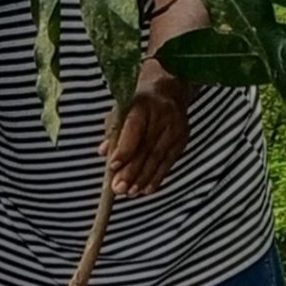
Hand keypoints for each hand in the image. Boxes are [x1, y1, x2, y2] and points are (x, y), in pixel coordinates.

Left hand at [107, 78, 188, 194]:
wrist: (168, 93)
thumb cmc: (138, 105)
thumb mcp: (122, 111)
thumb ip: (113, 132)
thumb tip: (103, 152)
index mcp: (143, 105)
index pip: (134, 129)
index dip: (124, 149)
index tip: (113, 166)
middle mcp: (162, 116)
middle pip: (146, 148)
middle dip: (131, 171)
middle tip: (118, 188)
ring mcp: (175, 128)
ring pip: (158, 158)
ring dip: (143, 178)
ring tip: (130, 192)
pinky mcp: (182, 139)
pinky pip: (169, 162)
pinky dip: (157, 177)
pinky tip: (146, 189)